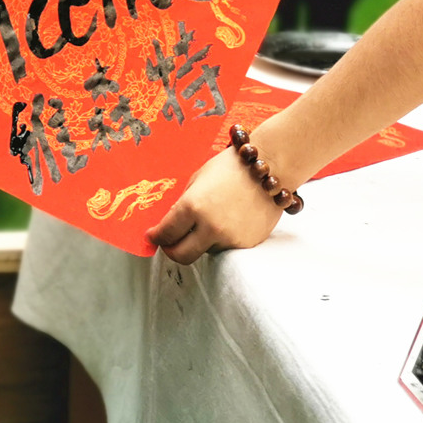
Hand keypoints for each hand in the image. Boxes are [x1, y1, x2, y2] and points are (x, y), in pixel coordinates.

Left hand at [145, 147, 286, 263]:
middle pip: (181, 256)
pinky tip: (227, 220)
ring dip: (200, 242)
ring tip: (208, 220)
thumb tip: (171, 223)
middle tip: (168, 243)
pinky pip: (225, 247)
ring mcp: (230, 238)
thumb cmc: (232, 166)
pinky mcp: (246, 243)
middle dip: (171, 250)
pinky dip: (221, 238)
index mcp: (193, 207)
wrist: (270, 167)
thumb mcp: (198, 179)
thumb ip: (184, 203)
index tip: (152, 236)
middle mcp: (210, 227)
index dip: (155, 237)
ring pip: (205, 251)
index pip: (166, 234)